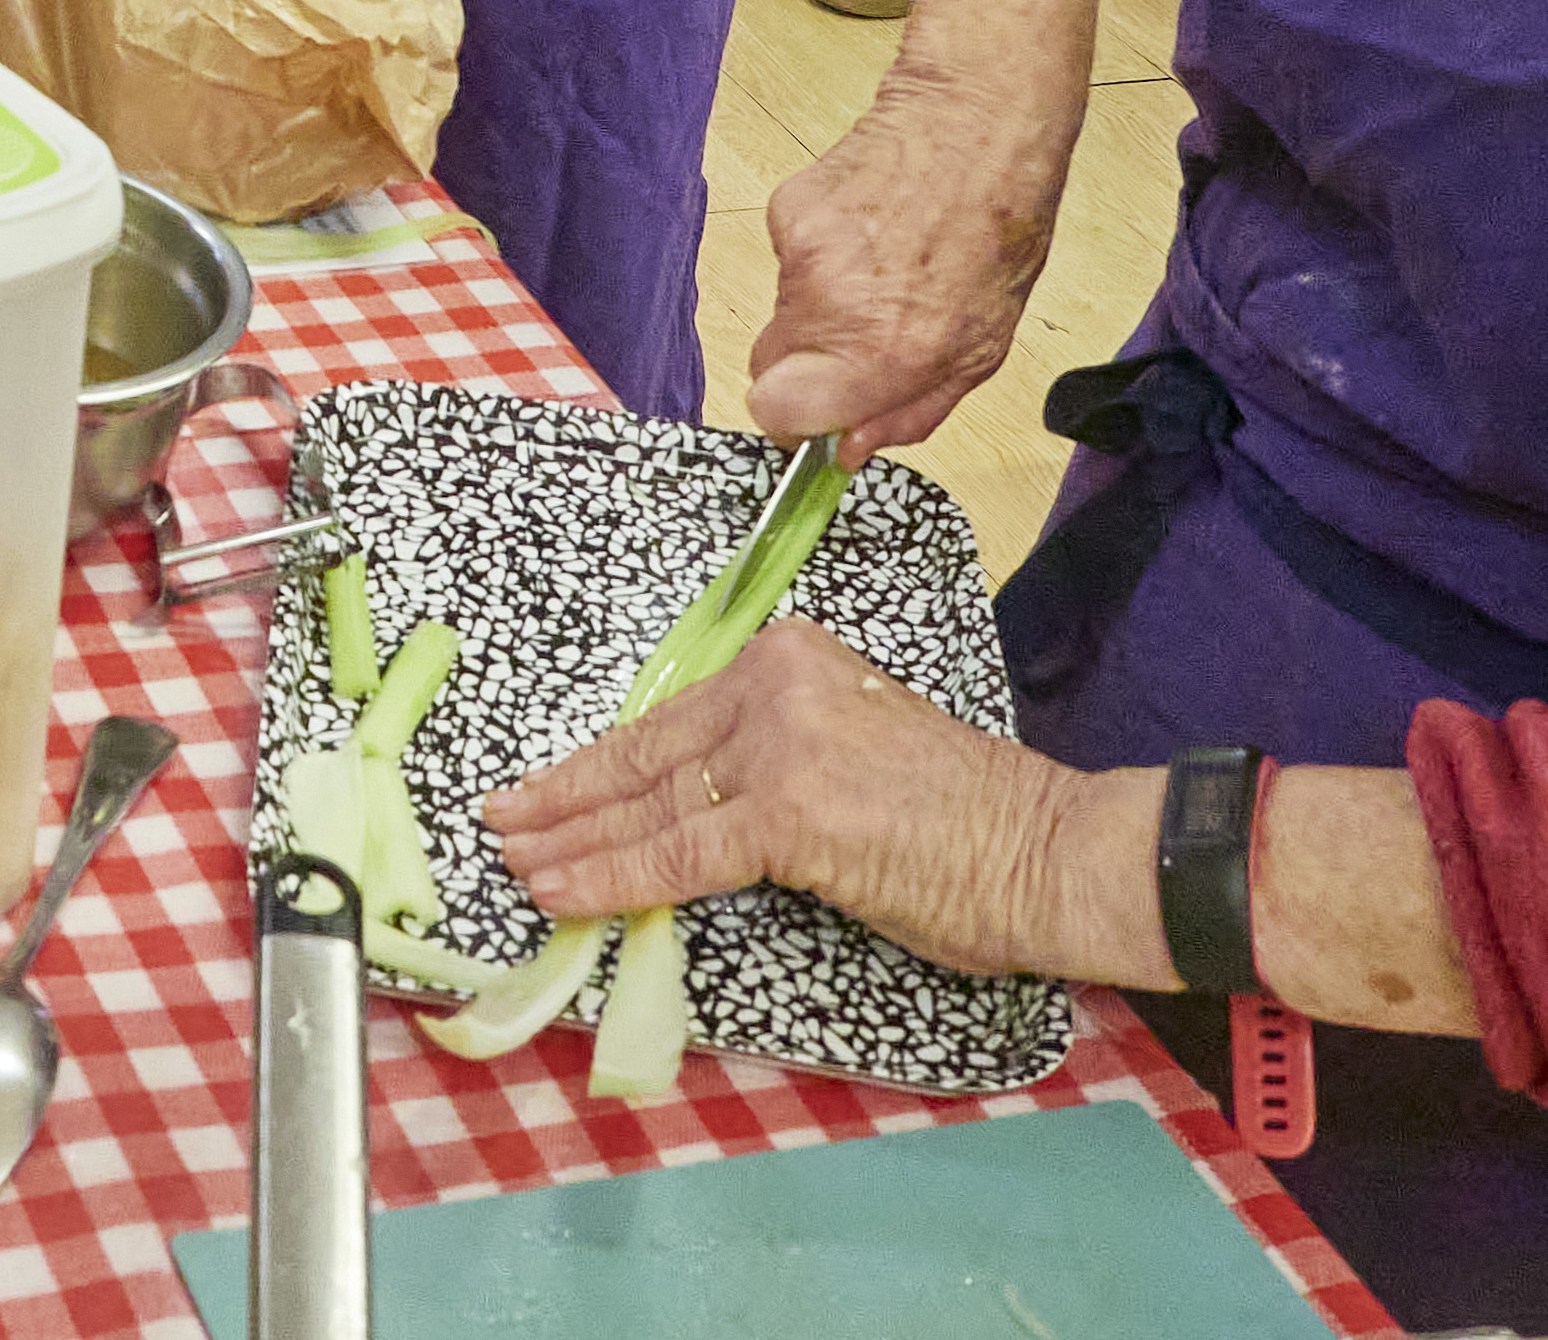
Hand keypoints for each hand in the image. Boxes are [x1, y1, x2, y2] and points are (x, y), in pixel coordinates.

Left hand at [476, 621, 1153, 986]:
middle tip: (502, 819)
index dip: (602, 763)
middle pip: (646, 753)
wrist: (1045, 848)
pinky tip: (565, 889)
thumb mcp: (850, 754)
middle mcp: (775, 682)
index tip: (547, 786)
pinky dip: (611, 876)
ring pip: (649, 803)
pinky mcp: (787, 810)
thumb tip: (693, 809)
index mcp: (789, 658)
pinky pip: (676, 853)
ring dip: (571, 839)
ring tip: (517, 861)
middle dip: (564, 795)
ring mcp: (779, 742)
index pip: (672, 720)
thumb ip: (772, 764)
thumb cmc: (965, 820)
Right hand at [744, 61, 1076, 460]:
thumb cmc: (997, 235)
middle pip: (767, 368)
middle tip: (865, 337)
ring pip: (783, 312)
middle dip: (809, 367)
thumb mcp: (980, 349)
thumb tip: (846, 449)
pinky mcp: (786, 206)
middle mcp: (828, 304)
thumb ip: (909, 410)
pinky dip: (822, 256)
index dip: (797, 419)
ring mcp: (799, 250)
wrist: (976, 121)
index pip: (774, 413)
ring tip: (886, 268)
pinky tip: (872, 230)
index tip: (825, 409)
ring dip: (823, 307)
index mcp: (883, 351)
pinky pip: (789, 260)